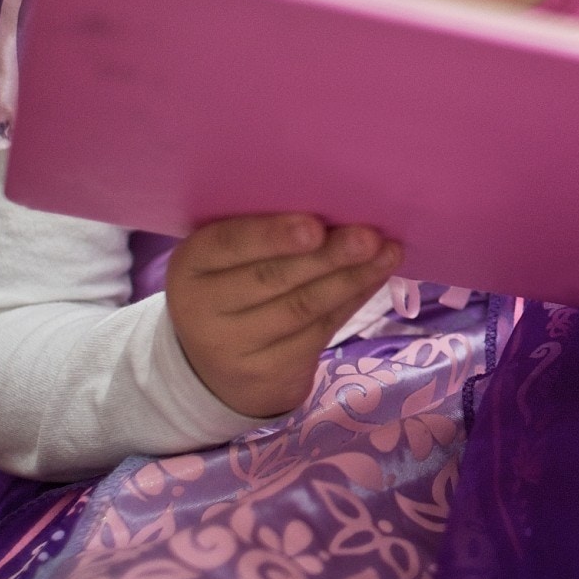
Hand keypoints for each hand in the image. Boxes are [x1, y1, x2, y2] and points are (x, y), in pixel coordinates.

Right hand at [165, 213, 401, 418]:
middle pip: (272, 278)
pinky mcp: (268, 374)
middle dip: (327, 256)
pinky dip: (353, 300)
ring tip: (387, 252)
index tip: (314, 227)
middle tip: (368, 237)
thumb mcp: (229, 260)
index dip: (272, 236)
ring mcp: (234, 348)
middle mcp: (203, 309)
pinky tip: (376, 277)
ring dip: (351, 277)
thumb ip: (267, 234)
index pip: (228, 244)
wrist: (214, 369)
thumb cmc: (233, 288)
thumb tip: (337, 203)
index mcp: (191, 264)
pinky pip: (320, 331)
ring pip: (303, 307)